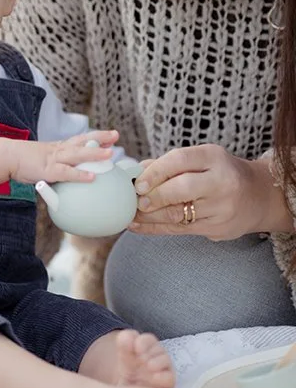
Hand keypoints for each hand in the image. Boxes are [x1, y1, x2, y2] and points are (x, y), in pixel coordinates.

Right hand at [10, 129, 118, 185]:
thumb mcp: (43, 161)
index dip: (96, 136)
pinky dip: (79, 174)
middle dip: (100, 137)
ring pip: (78, 154)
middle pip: (83, 141)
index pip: (81, 139)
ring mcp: (54, 158)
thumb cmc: (23, 161)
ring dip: (94, 153)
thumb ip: (55, 167)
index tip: (111, 136)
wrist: (7, 157)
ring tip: (109, 153)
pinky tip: (92, 177)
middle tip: (116, 135)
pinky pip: (67, 172)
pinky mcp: (48, 170)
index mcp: (58, 147)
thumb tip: (66, 179)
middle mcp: (59, 149)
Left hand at [128, 144, 268, 240]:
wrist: (258, 196)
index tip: (137, 183)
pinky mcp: (218, 228)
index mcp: (214, 157)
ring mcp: (222, 207)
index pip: (180, 160)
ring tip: (130, 214)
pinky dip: (155, 229)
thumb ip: (169, 164)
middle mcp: (221, 181)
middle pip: (182, 189)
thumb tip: (133, 171)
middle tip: (135, 201)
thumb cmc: (219, 173)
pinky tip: (137, 226)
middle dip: (154, 196)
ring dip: (149, 216)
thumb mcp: (201, 159)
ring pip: (179, 214)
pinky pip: (180, 230)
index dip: (155, 171)